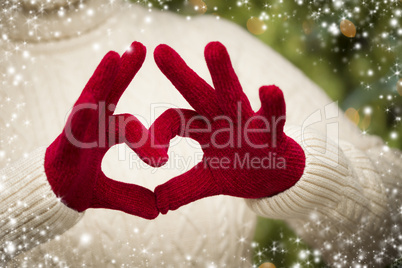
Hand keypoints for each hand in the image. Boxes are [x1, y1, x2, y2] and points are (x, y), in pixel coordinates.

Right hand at [45, 42, 166, 218]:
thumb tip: (157, 211)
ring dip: (103, 79)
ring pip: (90, 101)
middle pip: (110, 93)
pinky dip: (81, 113)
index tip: (163, 159)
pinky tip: (89, 102)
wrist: (49, 195)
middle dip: (123, 71)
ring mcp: (77, 130)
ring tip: (115, 56)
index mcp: (107, 133)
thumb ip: (131, 197)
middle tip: (139, 46)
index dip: (148, 134)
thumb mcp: (110, 193)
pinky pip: (72, 125)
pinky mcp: (62, 142)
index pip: (130, 121)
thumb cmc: (79, 185)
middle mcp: (93, 125)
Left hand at [152, 42, 305, 213]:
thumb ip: (182, 189)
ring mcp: (247, 122)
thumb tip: (156, 206)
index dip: (158, 133)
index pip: (174, 120)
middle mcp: (222, 119)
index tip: (155, 158)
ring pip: (233, 94)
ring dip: (223, 73)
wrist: (275, 177)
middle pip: (198, 94)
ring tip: (211, 47)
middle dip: (180, 74)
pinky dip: (271, 105)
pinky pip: (272, 117)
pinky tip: (268, 89)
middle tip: (160, 50)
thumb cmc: (239, 170)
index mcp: (203, 128)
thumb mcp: (207, 182)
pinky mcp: (272, 132)